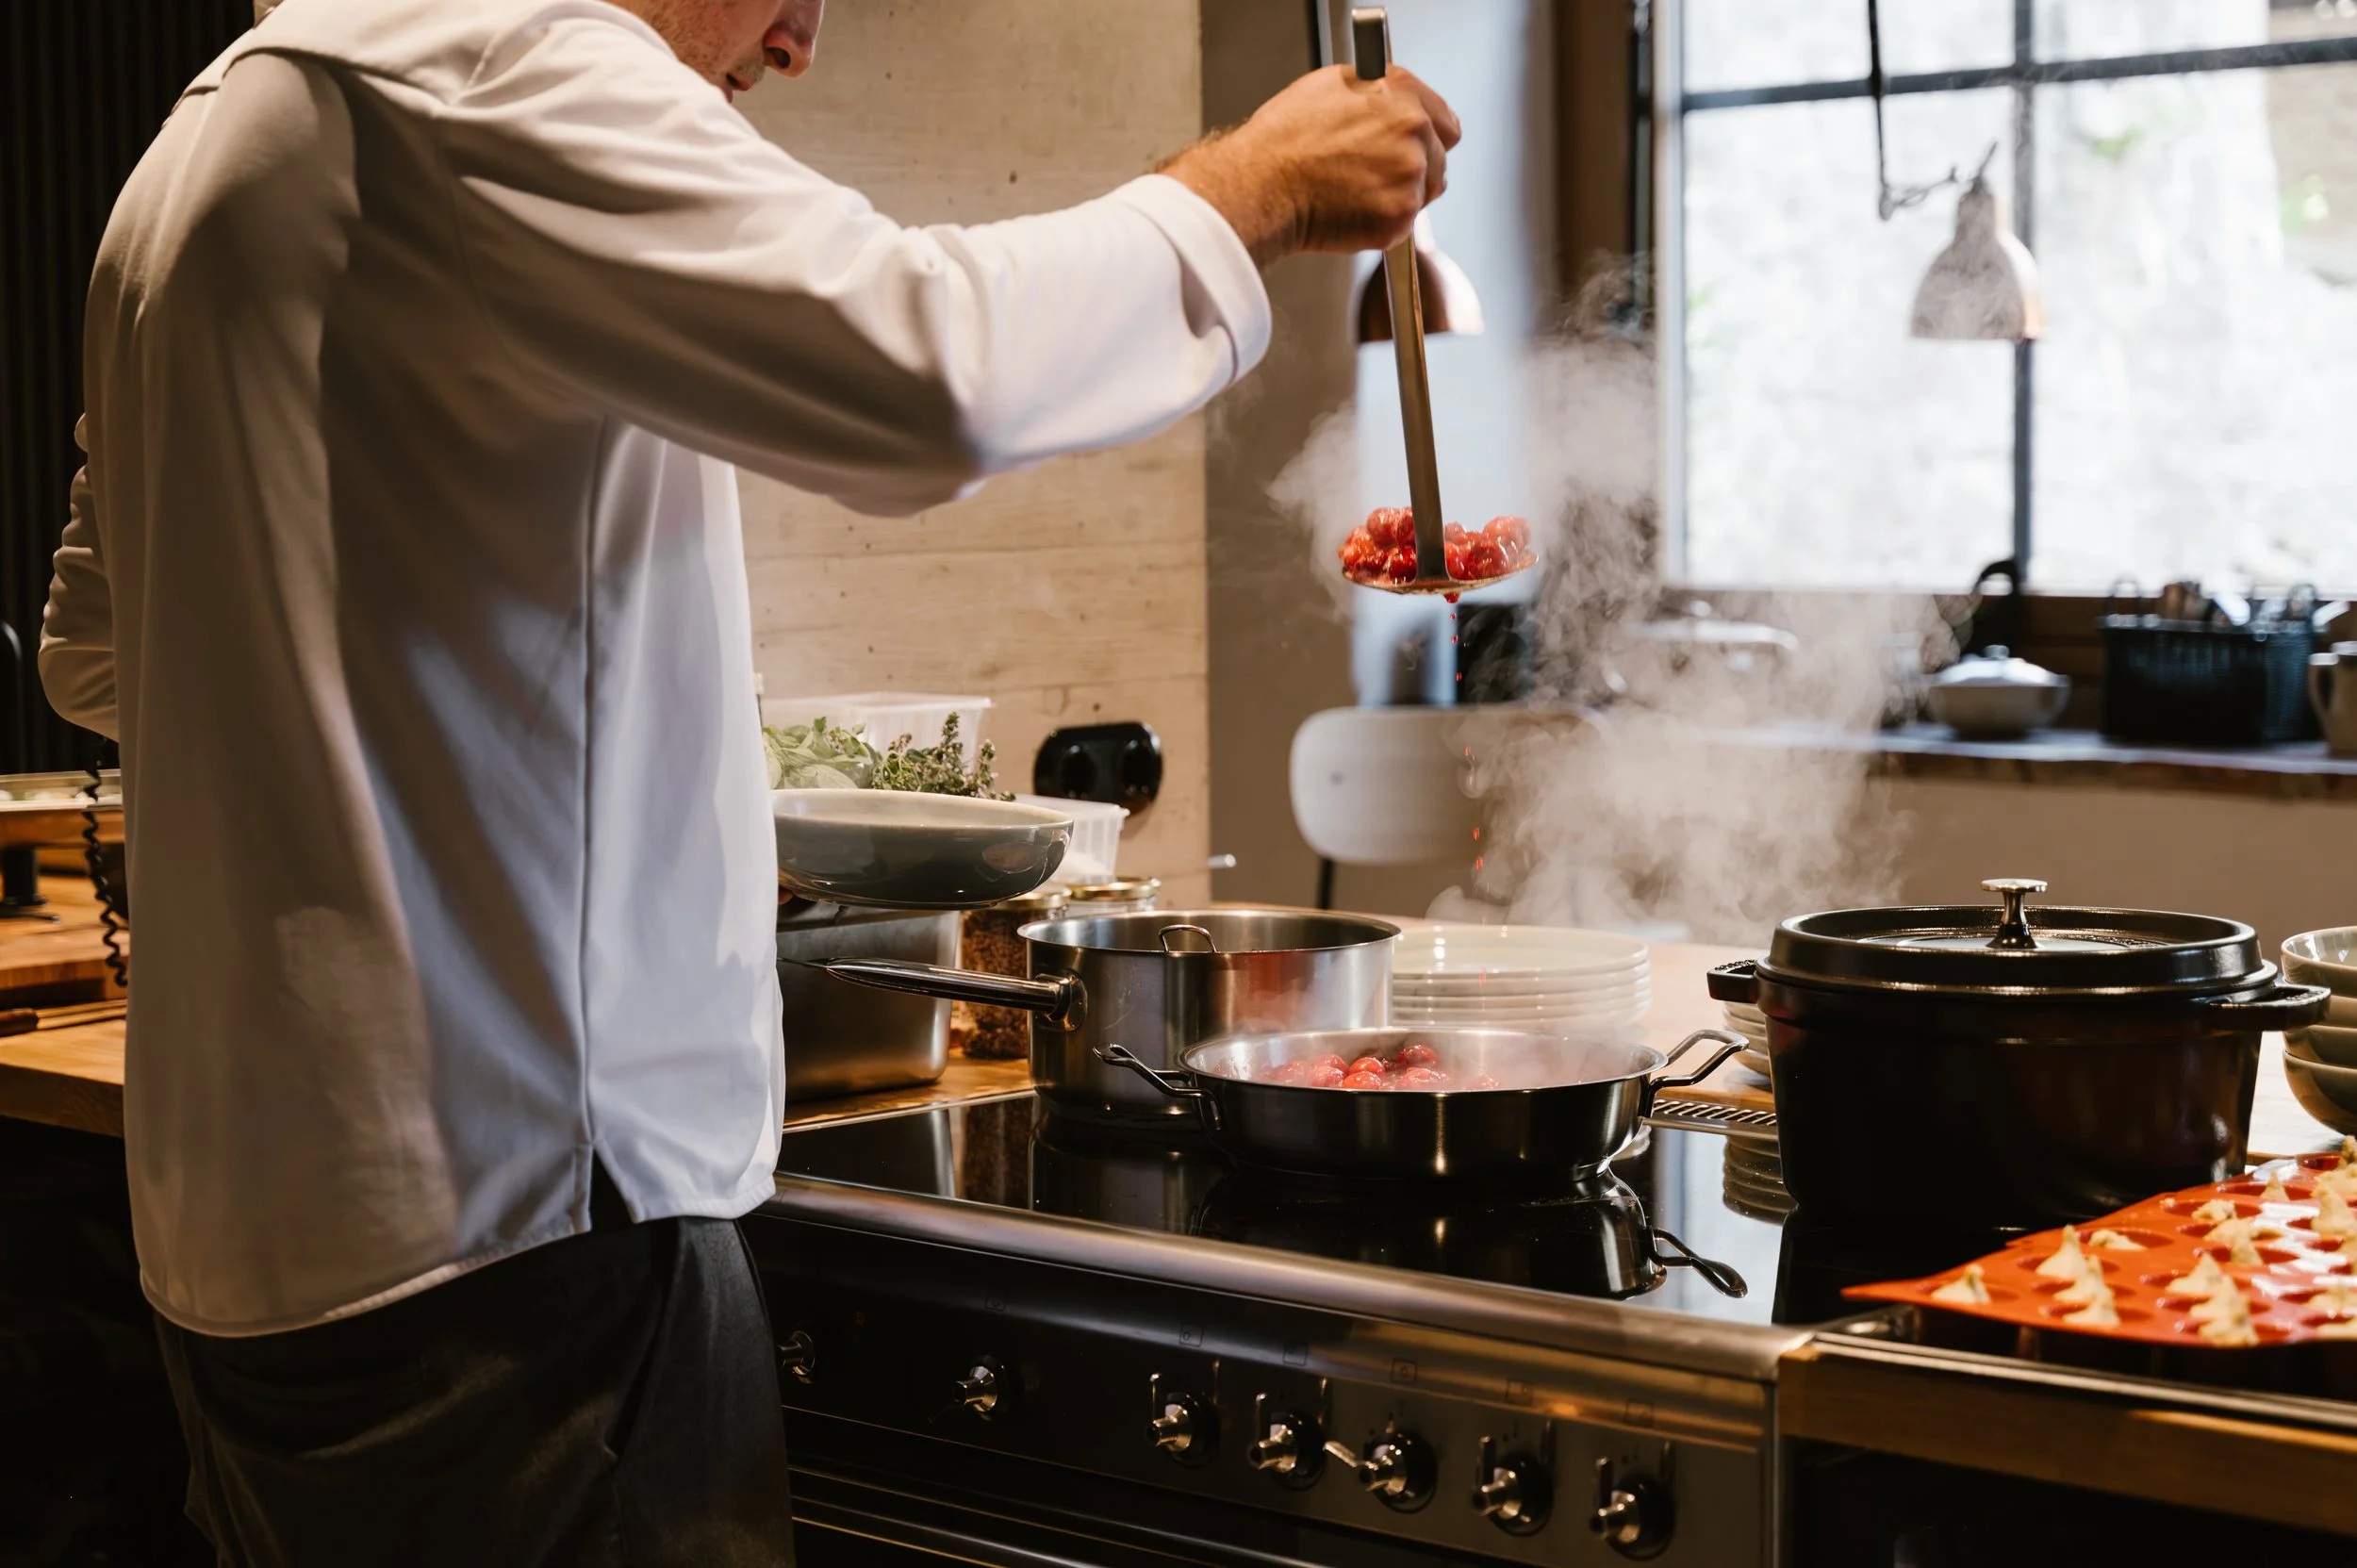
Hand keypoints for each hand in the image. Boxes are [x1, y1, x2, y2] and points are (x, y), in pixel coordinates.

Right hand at [1162, 64, 1460, 267]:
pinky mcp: (1399, 217)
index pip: (1446, 122)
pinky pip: (1402, 224)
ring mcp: (1410, 176)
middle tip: (1373, 175)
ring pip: (1422, 195)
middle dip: (1413, 169)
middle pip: (1438, 161)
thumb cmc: (1284, 139)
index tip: (1418, 146)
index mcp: (1401, 93)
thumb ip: (1376, 92)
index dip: (1430, 136)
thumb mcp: (1330, 86)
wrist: (1263, 185)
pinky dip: (1381, 223)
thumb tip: (1389, 101)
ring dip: (1399, 196)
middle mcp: (1414, 131)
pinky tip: (1351, 209)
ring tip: (1357, 192)